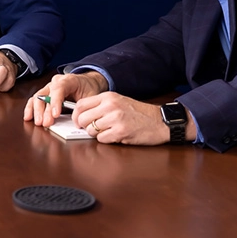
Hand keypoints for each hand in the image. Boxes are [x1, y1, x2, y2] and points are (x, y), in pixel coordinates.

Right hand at [23, 70, 107, 127]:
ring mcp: (49, 87)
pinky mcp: (45, 94)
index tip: (55, 114)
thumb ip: (84, 106)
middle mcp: (56, 82)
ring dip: (37, 111)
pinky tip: (28, 117)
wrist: (88, 82)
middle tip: (46, 122)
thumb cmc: (89, 88)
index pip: (59, 89)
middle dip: (45, 110)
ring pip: (38, 97)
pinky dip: (31, 108)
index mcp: (68, 80)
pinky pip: (34, 100)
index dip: (56, 102)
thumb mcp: (91, 96)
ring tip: (38, 122)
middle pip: (46, 94)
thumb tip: (77, 119)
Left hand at [72, 93, 197, 145]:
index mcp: (108, 97)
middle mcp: (110, 106)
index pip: (81, 105)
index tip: (78, 122)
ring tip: (108, 132)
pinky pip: (102, 140)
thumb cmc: (140, 113)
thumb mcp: (119, 102)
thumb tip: (82, 115)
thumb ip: (101, 106)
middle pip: (82, 119)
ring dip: (97, 135)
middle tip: (92, 130)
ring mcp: (115, 118)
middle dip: (84, 127)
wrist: (161, 121)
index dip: (76, 116)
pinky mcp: (121, 131)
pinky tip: (116, 136)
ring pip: (91, 131)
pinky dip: (107, 140)